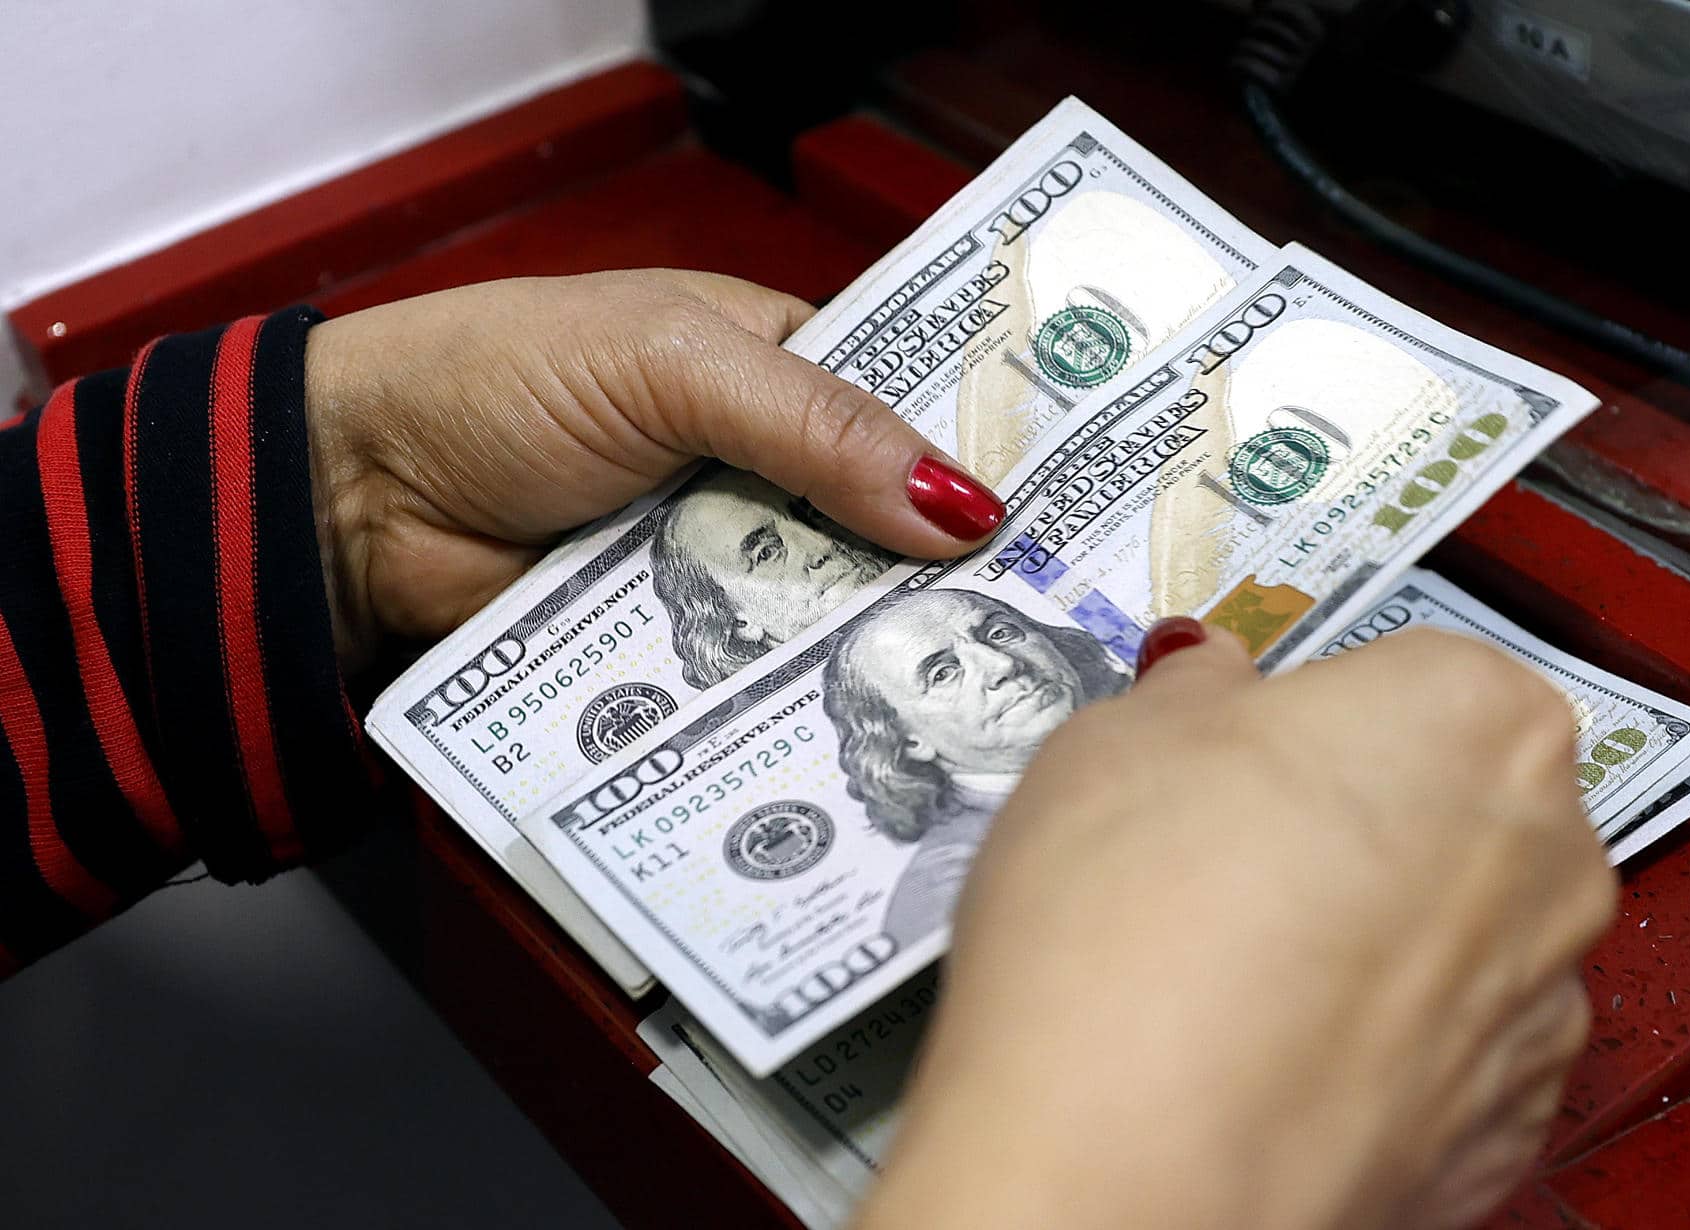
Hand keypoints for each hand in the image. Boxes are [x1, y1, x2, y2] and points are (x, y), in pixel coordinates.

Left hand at [303, 270, 1001, 670]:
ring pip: (829, 608)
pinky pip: (758, 674)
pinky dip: (798, 697)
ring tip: (985, 690)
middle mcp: (761, 465)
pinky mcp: (675, 643)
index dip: (984, 453)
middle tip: (1052, 625)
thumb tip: (962, 505)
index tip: (1079, 511)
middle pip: (884, 525)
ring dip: (879, 643)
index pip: (910, 407)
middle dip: (948, 572)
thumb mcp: (673, 366)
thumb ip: (820, 427)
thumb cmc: (496, 381)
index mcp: (775, 365)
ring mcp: (720, 559)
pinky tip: (872, 728)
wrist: (352, 497)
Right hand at [859, 627, 1616, 1229]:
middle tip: (1221, 848)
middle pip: (1454, 796)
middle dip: (1355, 813)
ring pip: (1455, 930)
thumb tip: (1209, 690)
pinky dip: (1373, 1046)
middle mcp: (1548, 853)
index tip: (1244, 746)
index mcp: (1474, 713)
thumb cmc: (1126, 942)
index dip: (1310, 709)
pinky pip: (1443, 1051)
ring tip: (1227, 963)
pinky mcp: (1507, 1131)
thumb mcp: (1115, 740)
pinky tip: (1266, 1051)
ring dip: (1371, 932)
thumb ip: (1195, 694)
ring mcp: (1541, 1004)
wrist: (1125, 1174)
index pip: (1411, 668)